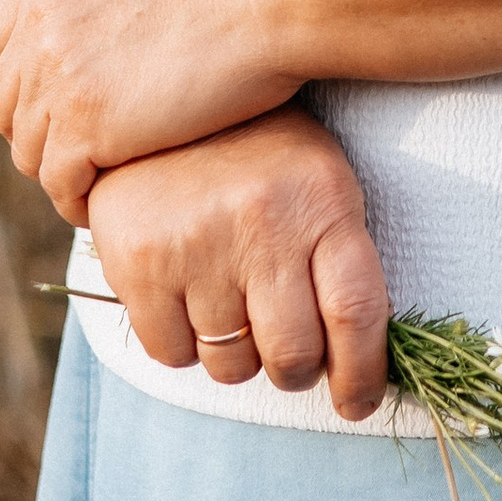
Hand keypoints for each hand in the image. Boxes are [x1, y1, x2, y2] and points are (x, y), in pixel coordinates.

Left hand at [0, 0, 297, 224]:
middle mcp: (40, 26)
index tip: (43, 109)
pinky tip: (98, 205)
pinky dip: (73, 200)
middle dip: (33, 133)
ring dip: (54, 172)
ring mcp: (59, 78)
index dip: (11, 85)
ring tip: (87, 185)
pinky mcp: (88, 126)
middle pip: (5, 104)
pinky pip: (59, 182)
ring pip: (27, 149)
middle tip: (72, 155)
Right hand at [85, 107, 390, 420]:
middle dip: (294, 372)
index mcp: (323, 200)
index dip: (363, 375)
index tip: (357, 402)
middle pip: (293, 355)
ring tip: (230, 305)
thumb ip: (339, 259)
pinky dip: (183, 345)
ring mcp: (198, 242)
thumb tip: (358, 362)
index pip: (357, 312)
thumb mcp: (318, 180)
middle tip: (287, 356)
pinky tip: (186, 298)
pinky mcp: (139, 258)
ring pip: (230, 364)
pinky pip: (172, 353)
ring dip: (236, 355)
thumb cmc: (259, 154)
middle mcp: (264, 221)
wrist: (162, 98)